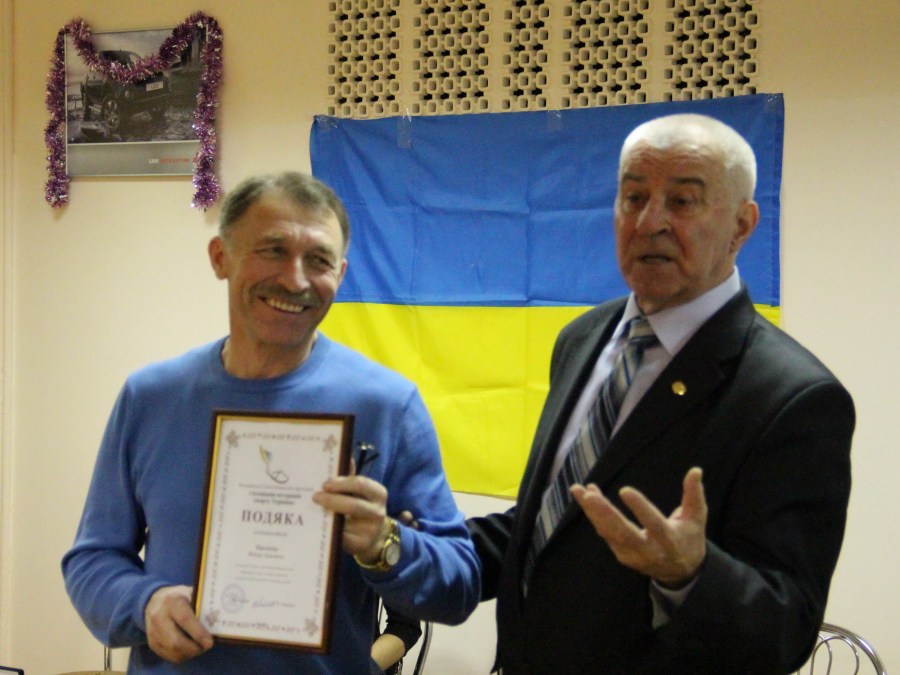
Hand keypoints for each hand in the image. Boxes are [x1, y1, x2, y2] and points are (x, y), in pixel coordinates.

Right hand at [144, 585, 213, 662]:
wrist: (153, 602)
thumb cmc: (178, 597)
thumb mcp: (189, 592)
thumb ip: (200, 603)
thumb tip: (218, 616)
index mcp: (172, 602)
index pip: (185, 620)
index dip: (198, 633)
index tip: (209, 642)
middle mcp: (159, 617)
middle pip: (175, 641)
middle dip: (194, 648)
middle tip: (207, 646)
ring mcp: (153, 632)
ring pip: (172, 650)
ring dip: (189, 653)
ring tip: (199, 648)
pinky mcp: (152, 643)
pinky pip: (167, 655)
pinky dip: (181, 656)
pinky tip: (190, 650)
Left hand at [313, 475, 389, 563]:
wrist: (375, 536)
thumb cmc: (363, 508)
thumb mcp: (361, 493)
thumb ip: (351, 478)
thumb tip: (345, 457)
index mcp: (378, 494)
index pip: (361, 484)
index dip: (341, 483)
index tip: (324, 484)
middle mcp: (378, 512)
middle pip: (354, 505)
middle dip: (332, 500)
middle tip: (315, 497)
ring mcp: (371, 530)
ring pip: (346, 523)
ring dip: (328, 515)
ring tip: (315, 510)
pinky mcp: (362, 545)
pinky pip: (342, 537)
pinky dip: (329, 531)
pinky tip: (319, 526)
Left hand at [571, 467, 707, 586]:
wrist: (680, 573)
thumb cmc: (688, 539)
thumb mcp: (696, 519)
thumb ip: (694, 495)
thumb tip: (696, 470)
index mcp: (669, 540)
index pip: (653, 523)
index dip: (640, 508)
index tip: (625, 490)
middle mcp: (648, 550)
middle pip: (622, 533)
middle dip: (604, 513)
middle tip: (589, 495)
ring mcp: (632, 555)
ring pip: (608, 533)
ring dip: (591, 511)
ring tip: (578, 490)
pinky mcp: (621, 555)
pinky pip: (605, 533)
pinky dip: (594, 515)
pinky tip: (586, 495)